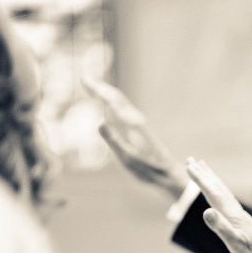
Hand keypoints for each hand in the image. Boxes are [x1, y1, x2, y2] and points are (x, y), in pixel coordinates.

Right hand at [82, 77, 187, 198]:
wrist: (167, 174)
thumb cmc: (147, 169)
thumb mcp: (127, 158)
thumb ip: (114, 141)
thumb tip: (100, 122)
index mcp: (131, 124)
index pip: (112, 100)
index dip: (97, 89)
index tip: (84, 79)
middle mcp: (136, 120)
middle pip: (116, 97)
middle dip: (100, 87)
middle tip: (84, 78)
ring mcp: (138, 124)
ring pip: (121, 103)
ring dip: (107, 93)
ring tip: (94, 88)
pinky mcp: (140, 130)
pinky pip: (124, 111)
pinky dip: (113, 103)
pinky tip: (110, 106)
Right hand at [186, 158, 251, 252]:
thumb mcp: (236, 243)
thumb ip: (221, 227)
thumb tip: (206, 211)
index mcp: (231, 214)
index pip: (212, 192)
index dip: (200, 179)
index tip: (188, 165)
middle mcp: (235, 210)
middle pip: (217, 187)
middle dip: (203, 174)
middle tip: (190, 159)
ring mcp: (239, 214)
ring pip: (222, 191)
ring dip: (211, 179)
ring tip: (203, 168)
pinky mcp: (243, 219)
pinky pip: (227, 198)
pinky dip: (220, 190)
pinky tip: (219, 192)